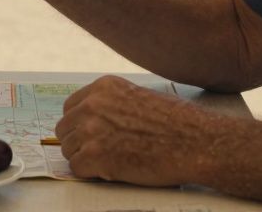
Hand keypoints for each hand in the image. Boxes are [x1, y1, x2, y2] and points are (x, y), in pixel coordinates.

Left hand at [54, 75, 223, 185]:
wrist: (197, 142)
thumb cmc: (178, 122)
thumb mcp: (139, 95)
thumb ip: (113, 103)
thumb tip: (97, 116)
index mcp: (103, 87)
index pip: (71, 107)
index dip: (79, 124)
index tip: (88, 134)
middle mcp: (92, 105)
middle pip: (64, 128)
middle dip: (78, 142)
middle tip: (98, 152)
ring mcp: (92, 130)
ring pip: (68, 149)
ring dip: (85, 158)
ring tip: (110, 161)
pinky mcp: (96, 156)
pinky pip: (77, 168)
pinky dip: (91, 173)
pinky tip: (111, 170)